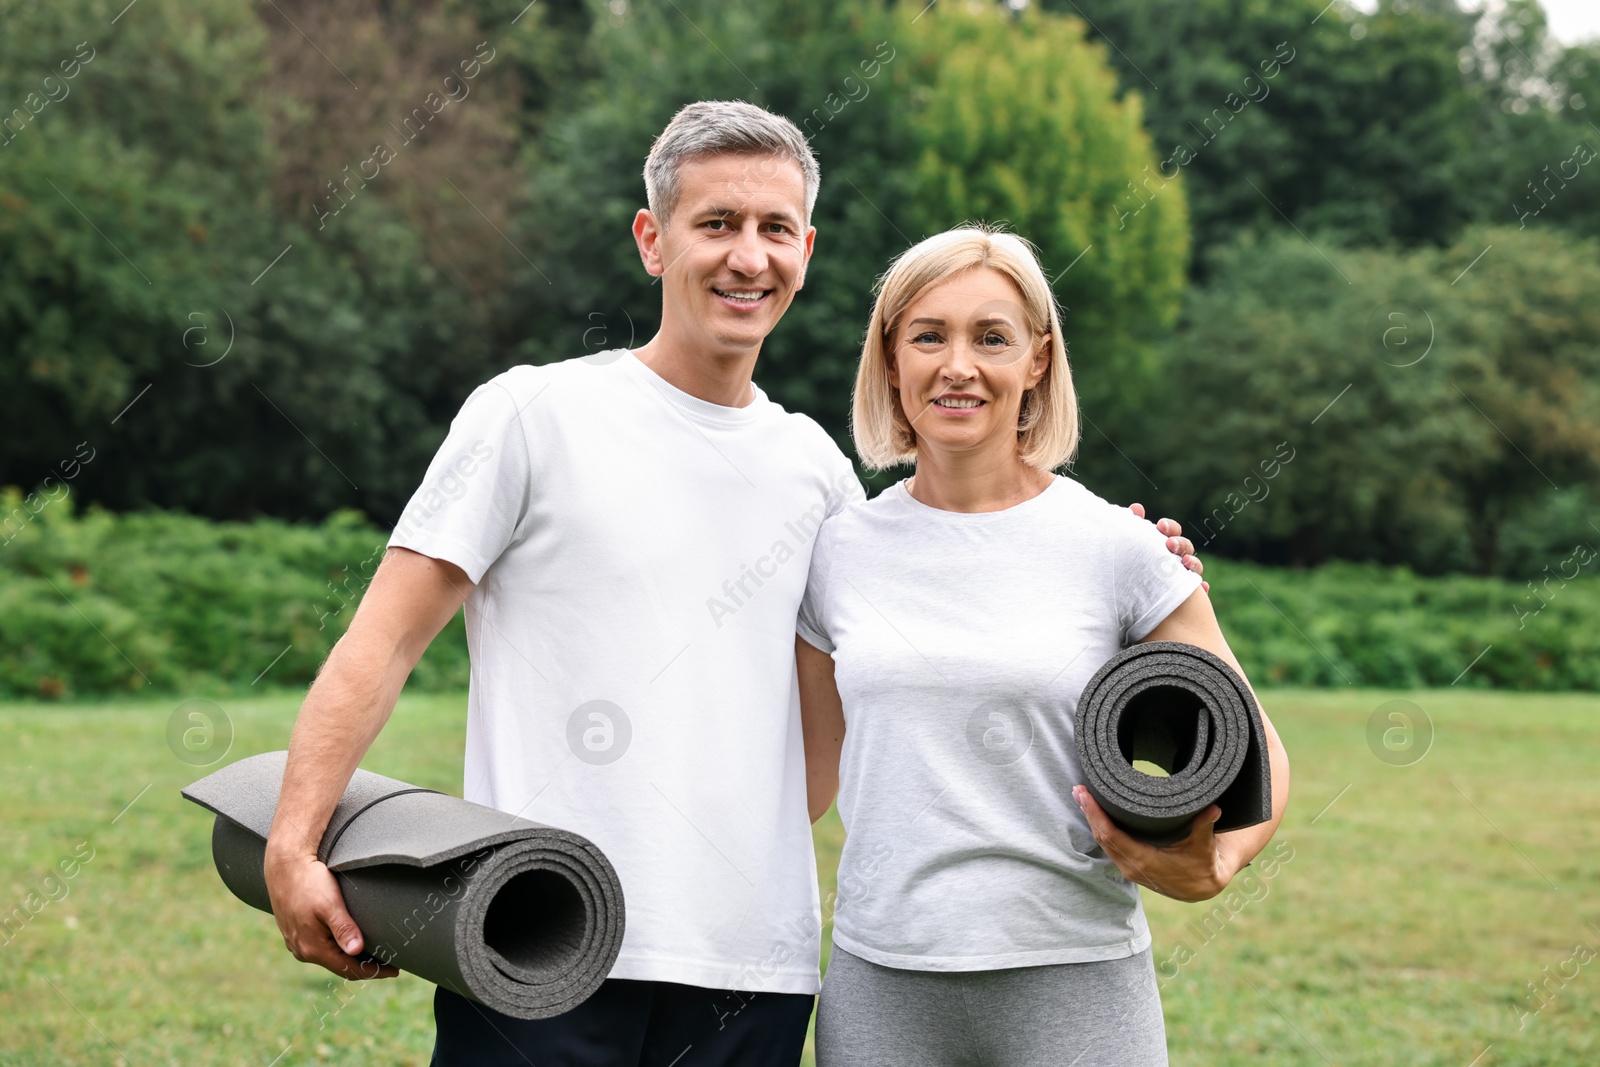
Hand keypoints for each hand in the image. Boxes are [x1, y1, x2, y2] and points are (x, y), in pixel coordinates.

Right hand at [263, 848, 398, 980]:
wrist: (285, 865)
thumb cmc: (309, 881)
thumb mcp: (330, 904)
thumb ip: (343, 928)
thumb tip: (357, 951)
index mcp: (312, 948)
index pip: (348, 969)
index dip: (373, 971)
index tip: (395, 970)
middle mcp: (302, 951)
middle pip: (339, 966)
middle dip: (365, 966)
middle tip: (389, 963)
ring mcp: (297, 943)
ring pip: (330, 958)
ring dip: (351, 958)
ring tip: (374, 954)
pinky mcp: (295, 932)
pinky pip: (320, 947)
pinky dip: (338, 949)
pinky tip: (350, 941)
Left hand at [1072, 785, 1234, 902]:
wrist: (1202, 887)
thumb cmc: (1202, 865)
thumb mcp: (1204, 846)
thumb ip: (1205, 826)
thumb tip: (1214, 808)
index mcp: (1143, 861)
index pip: (1110, 835)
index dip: (1095, 815)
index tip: (1085, 796)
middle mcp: (1130, 866)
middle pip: (1101, 837)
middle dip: (1088, 813)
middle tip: (1078, 789)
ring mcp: (1128, 867)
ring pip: (1102, 841)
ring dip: (1092, 819)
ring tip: (1082, 797)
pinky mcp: (1129, 864)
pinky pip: (1109, 845)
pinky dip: (1100, 828)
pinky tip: (1095, 814)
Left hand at [1129, 502, 1207, 592]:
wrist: (1132, 598)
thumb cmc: (1133, 567)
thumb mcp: (1133, 547)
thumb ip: (1135, 527)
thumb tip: (1137, 507)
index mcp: (1164, 544)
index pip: (1172, 531)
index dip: (1169, 527)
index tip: (1160, 526)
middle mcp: (1177, 558)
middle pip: (1186, 547)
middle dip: (1180, 544)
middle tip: (1169, 544)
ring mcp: (1185, 575)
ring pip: (1196, 567)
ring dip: (1193, 562)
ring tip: (1186, 562)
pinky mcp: (1186, 594)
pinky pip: (1200, 591)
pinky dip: (1203, 588)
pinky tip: (1203, 588)